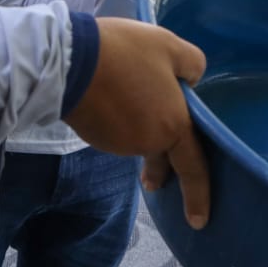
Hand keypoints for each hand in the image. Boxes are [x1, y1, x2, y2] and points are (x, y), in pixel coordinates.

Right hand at [65, 18, 209, 227]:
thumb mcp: (168, 45)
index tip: (198, 221)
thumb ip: (191, 64)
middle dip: (160, 168)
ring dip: (140, 133)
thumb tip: (192, 81)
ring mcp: (119, 142)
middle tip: (154, 179)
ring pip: (139, 142)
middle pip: (162, 155)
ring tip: (129, 101)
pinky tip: (111, 102)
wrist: (68, 61)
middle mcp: (147, 141)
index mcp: (173, 125)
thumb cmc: (126, 53)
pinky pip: (118, 134)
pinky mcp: (97, 135)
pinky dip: (121, 125)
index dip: (199, 194)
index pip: (193, 166)